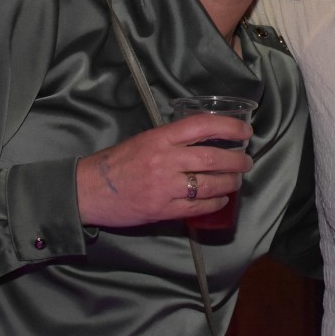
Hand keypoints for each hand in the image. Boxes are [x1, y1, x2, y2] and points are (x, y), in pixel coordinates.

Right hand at [75, 113, 252, 227]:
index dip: (229, 127)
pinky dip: (215, 202)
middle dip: (237, 160)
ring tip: (237, 180)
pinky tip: (221, 199)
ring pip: (209, 183)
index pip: (202, 126)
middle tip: (246, 162)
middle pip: (212, 157)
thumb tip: (207, 138)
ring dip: (230, 182)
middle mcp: (164, 160)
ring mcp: (164, 187)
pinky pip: (197, 206)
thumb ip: (173, 139)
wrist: (87, 191)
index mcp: (159, 138)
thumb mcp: (144, 140)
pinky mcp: (162, 209)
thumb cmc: (117, 162)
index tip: (245, 132)